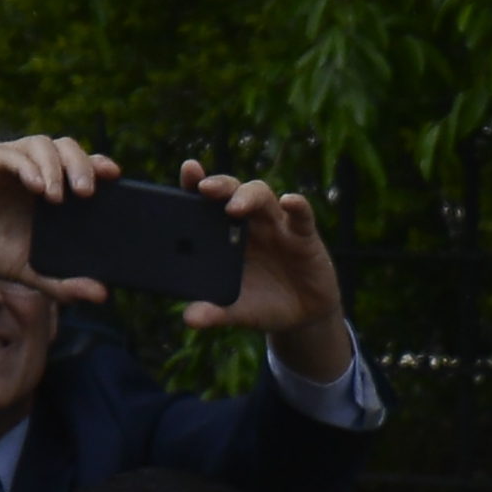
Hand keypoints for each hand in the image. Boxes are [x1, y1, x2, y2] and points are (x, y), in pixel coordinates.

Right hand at [0, 134, 117, 298]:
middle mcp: (30, 169)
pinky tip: (37, 187)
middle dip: (81, 163)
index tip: (115, 176)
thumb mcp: (32, 272)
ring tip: (57, 197)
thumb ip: (65, 282)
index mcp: (48, 188)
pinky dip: (27, 166)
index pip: (78, 165)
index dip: (97, 165)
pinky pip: (8, 154)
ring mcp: (6, 161)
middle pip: (64, 147)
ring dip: (54, 167)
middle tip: (87, 192)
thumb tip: (102, 294)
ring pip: (39, 144)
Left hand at [172, 160, 351, 377]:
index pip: (207, 202)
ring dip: (248, 196)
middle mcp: (249, 223)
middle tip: (204, 188)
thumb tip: (190, 319)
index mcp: (224, 234)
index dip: (196, 183)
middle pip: (232, 191)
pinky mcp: (304, 236)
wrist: (302, 317)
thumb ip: (215, 312)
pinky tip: (290, 202)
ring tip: (235, 207)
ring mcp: (277, 225)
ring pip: (262, 196)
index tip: (188, 172)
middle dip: (219, 185)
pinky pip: (301, 215)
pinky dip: (297, 206)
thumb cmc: (263, 304)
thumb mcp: (238, 311)